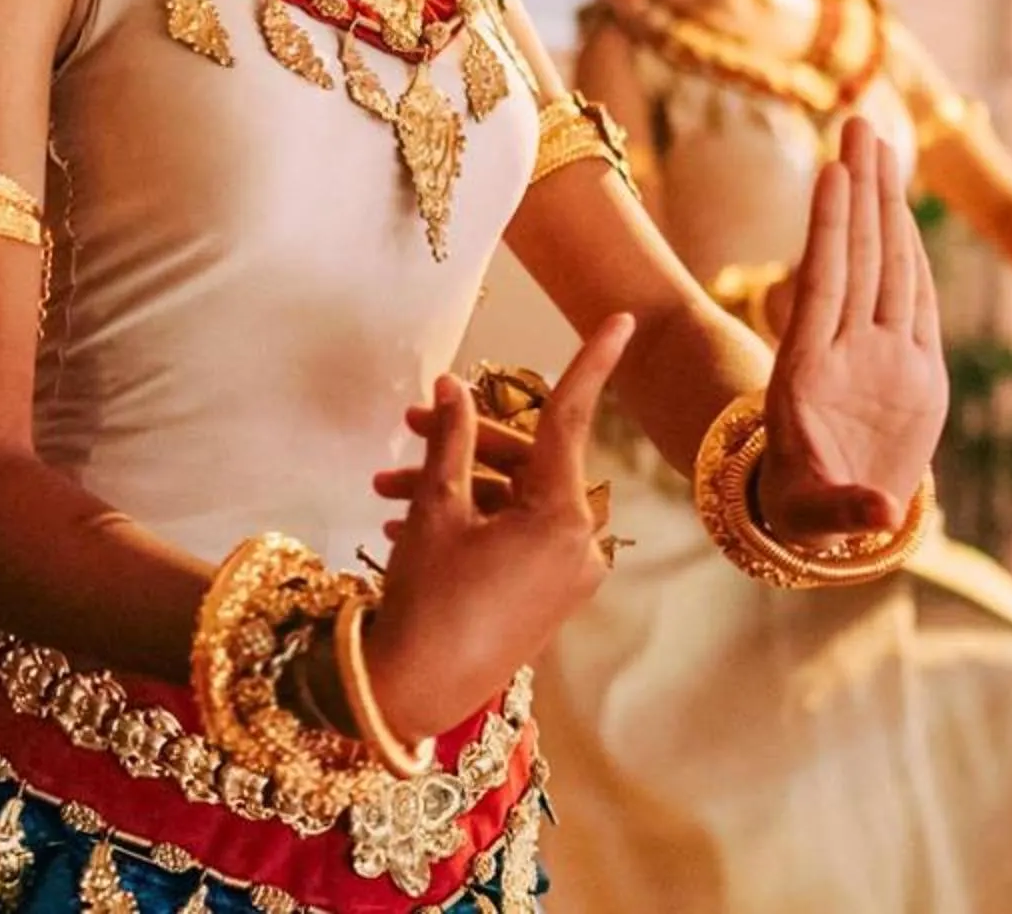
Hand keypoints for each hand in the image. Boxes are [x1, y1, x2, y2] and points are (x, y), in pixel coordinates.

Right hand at [356, 314, 632, 742]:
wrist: (417, 692)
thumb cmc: (426, 597)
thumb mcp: (435, 508)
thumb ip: (450, 439)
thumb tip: (454, 386)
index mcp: (563, 516)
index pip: (571, 417)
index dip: (592, 361)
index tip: (623, 319)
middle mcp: (581, 543)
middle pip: (529, 460)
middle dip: (466, 440)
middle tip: (411, 421)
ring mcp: (569, 574)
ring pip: (517, 498)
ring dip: (458, 483)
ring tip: (387, 488)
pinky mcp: (551, 595)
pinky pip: (519, 533)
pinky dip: (474, 518)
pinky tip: (408, 521)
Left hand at [756, 117, 948, 544]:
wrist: (837, 522)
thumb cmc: (810, 513)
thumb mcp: (816, 515)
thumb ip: (842, 507)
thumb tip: (875, 512)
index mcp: (812, 375)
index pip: (824, 285)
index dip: (831, 230)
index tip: (832, 174)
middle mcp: (847, 352)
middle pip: (857, 256)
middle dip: (859, 191)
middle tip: (855, 122)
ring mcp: (880, 355)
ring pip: (884, 265)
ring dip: (883, 205)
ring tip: (877, 144)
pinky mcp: (915, 369)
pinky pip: (911, 298)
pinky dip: (910, 253)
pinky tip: (903, 210)